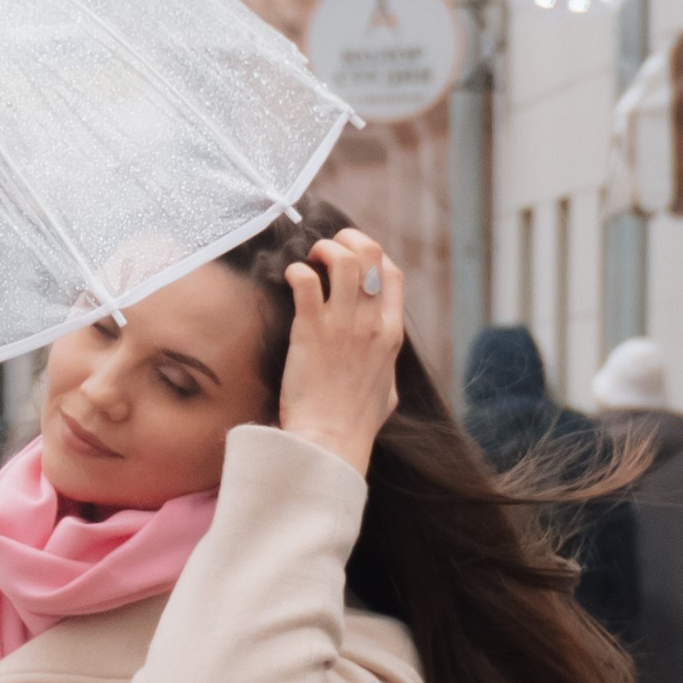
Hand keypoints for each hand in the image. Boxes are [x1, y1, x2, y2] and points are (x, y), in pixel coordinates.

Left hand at [278, 228, 404, 477]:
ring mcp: (343, 323)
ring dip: (322, 250)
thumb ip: (386, 368)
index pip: (393, 273)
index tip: (356, 257)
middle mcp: (371, 322)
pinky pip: (306, 281)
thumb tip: (383, 364)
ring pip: (342, 259)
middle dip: (348, 241)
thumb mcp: (387, 392)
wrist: (331, 442)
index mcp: (391, 334)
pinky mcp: (311, 330)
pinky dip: (296, 271)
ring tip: (308, 259)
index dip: (375, 255)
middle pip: (370, 254)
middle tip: (326, 249)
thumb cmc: (356, 424)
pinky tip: (289, 278)